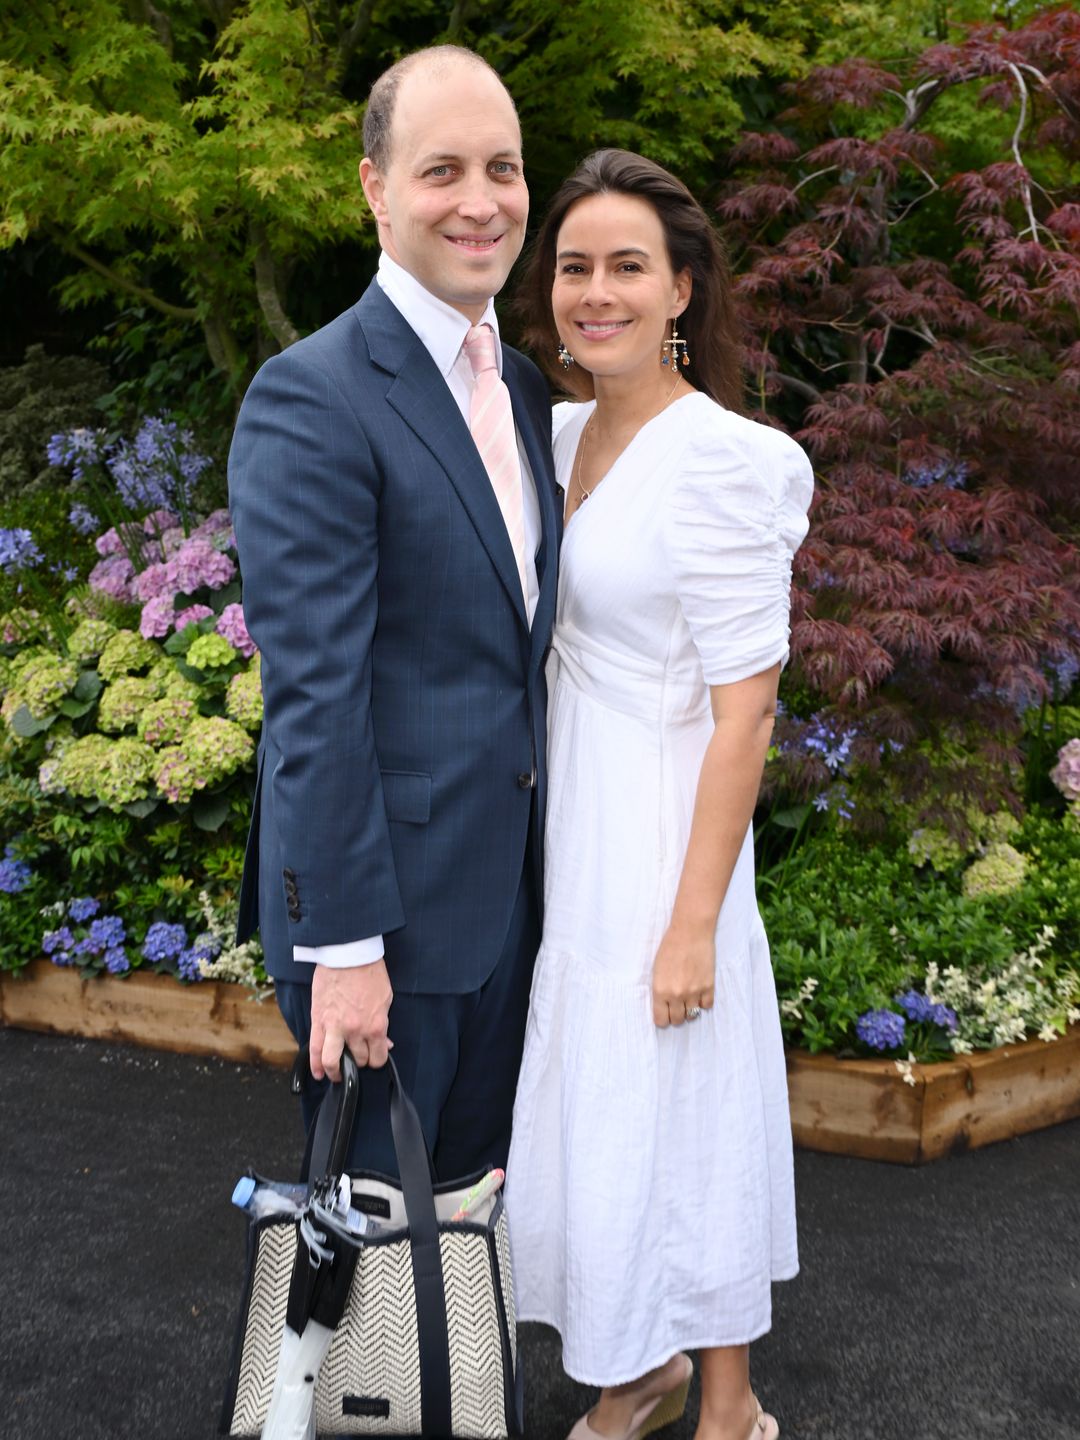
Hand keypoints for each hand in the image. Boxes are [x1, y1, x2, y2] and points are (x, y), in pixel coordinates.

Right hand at [310, 960, 392, 1080]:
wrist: (348, 955)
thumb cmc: (369, 972)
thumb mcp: (386, 999)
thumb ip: (383, 1023)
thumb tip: (384, 1041)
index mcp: (375, 1026)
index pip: (378, 1057)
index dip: (377, 1059)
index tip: (375, 1056)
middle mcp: (356, 1032)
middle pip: (359, 1060)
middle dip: (360, 1060)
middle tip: (359, 1055)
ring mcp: (335, 1028)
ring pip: (333, 1061)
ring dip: (336, 1071)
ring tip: (337, 1074)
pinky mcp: (318, 1021)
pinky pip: (315, 1050)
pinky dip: (316, 1065)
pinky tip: (319, 1073)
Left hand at [651, 921, 714, 1028]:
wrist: (691, 932)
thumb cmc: (670, 947)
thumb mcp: (657, 970)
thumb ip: (660, 990)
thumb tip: (664, 1005)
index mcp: (660, 990)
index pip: (661, 1020)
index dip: (663, 1019)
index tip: (664, 1014)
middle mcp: (677, 995)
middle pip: (677, 1020)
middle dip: (676, 1015)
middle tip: (677, 1006)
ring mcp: (694, 992)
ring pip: (693, 1015)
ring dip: (690, 1009)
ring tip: (688, 998)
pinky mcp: (709, 986)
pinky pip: (707, 1006)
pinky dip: (703, 1001)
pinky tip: (700, 992)